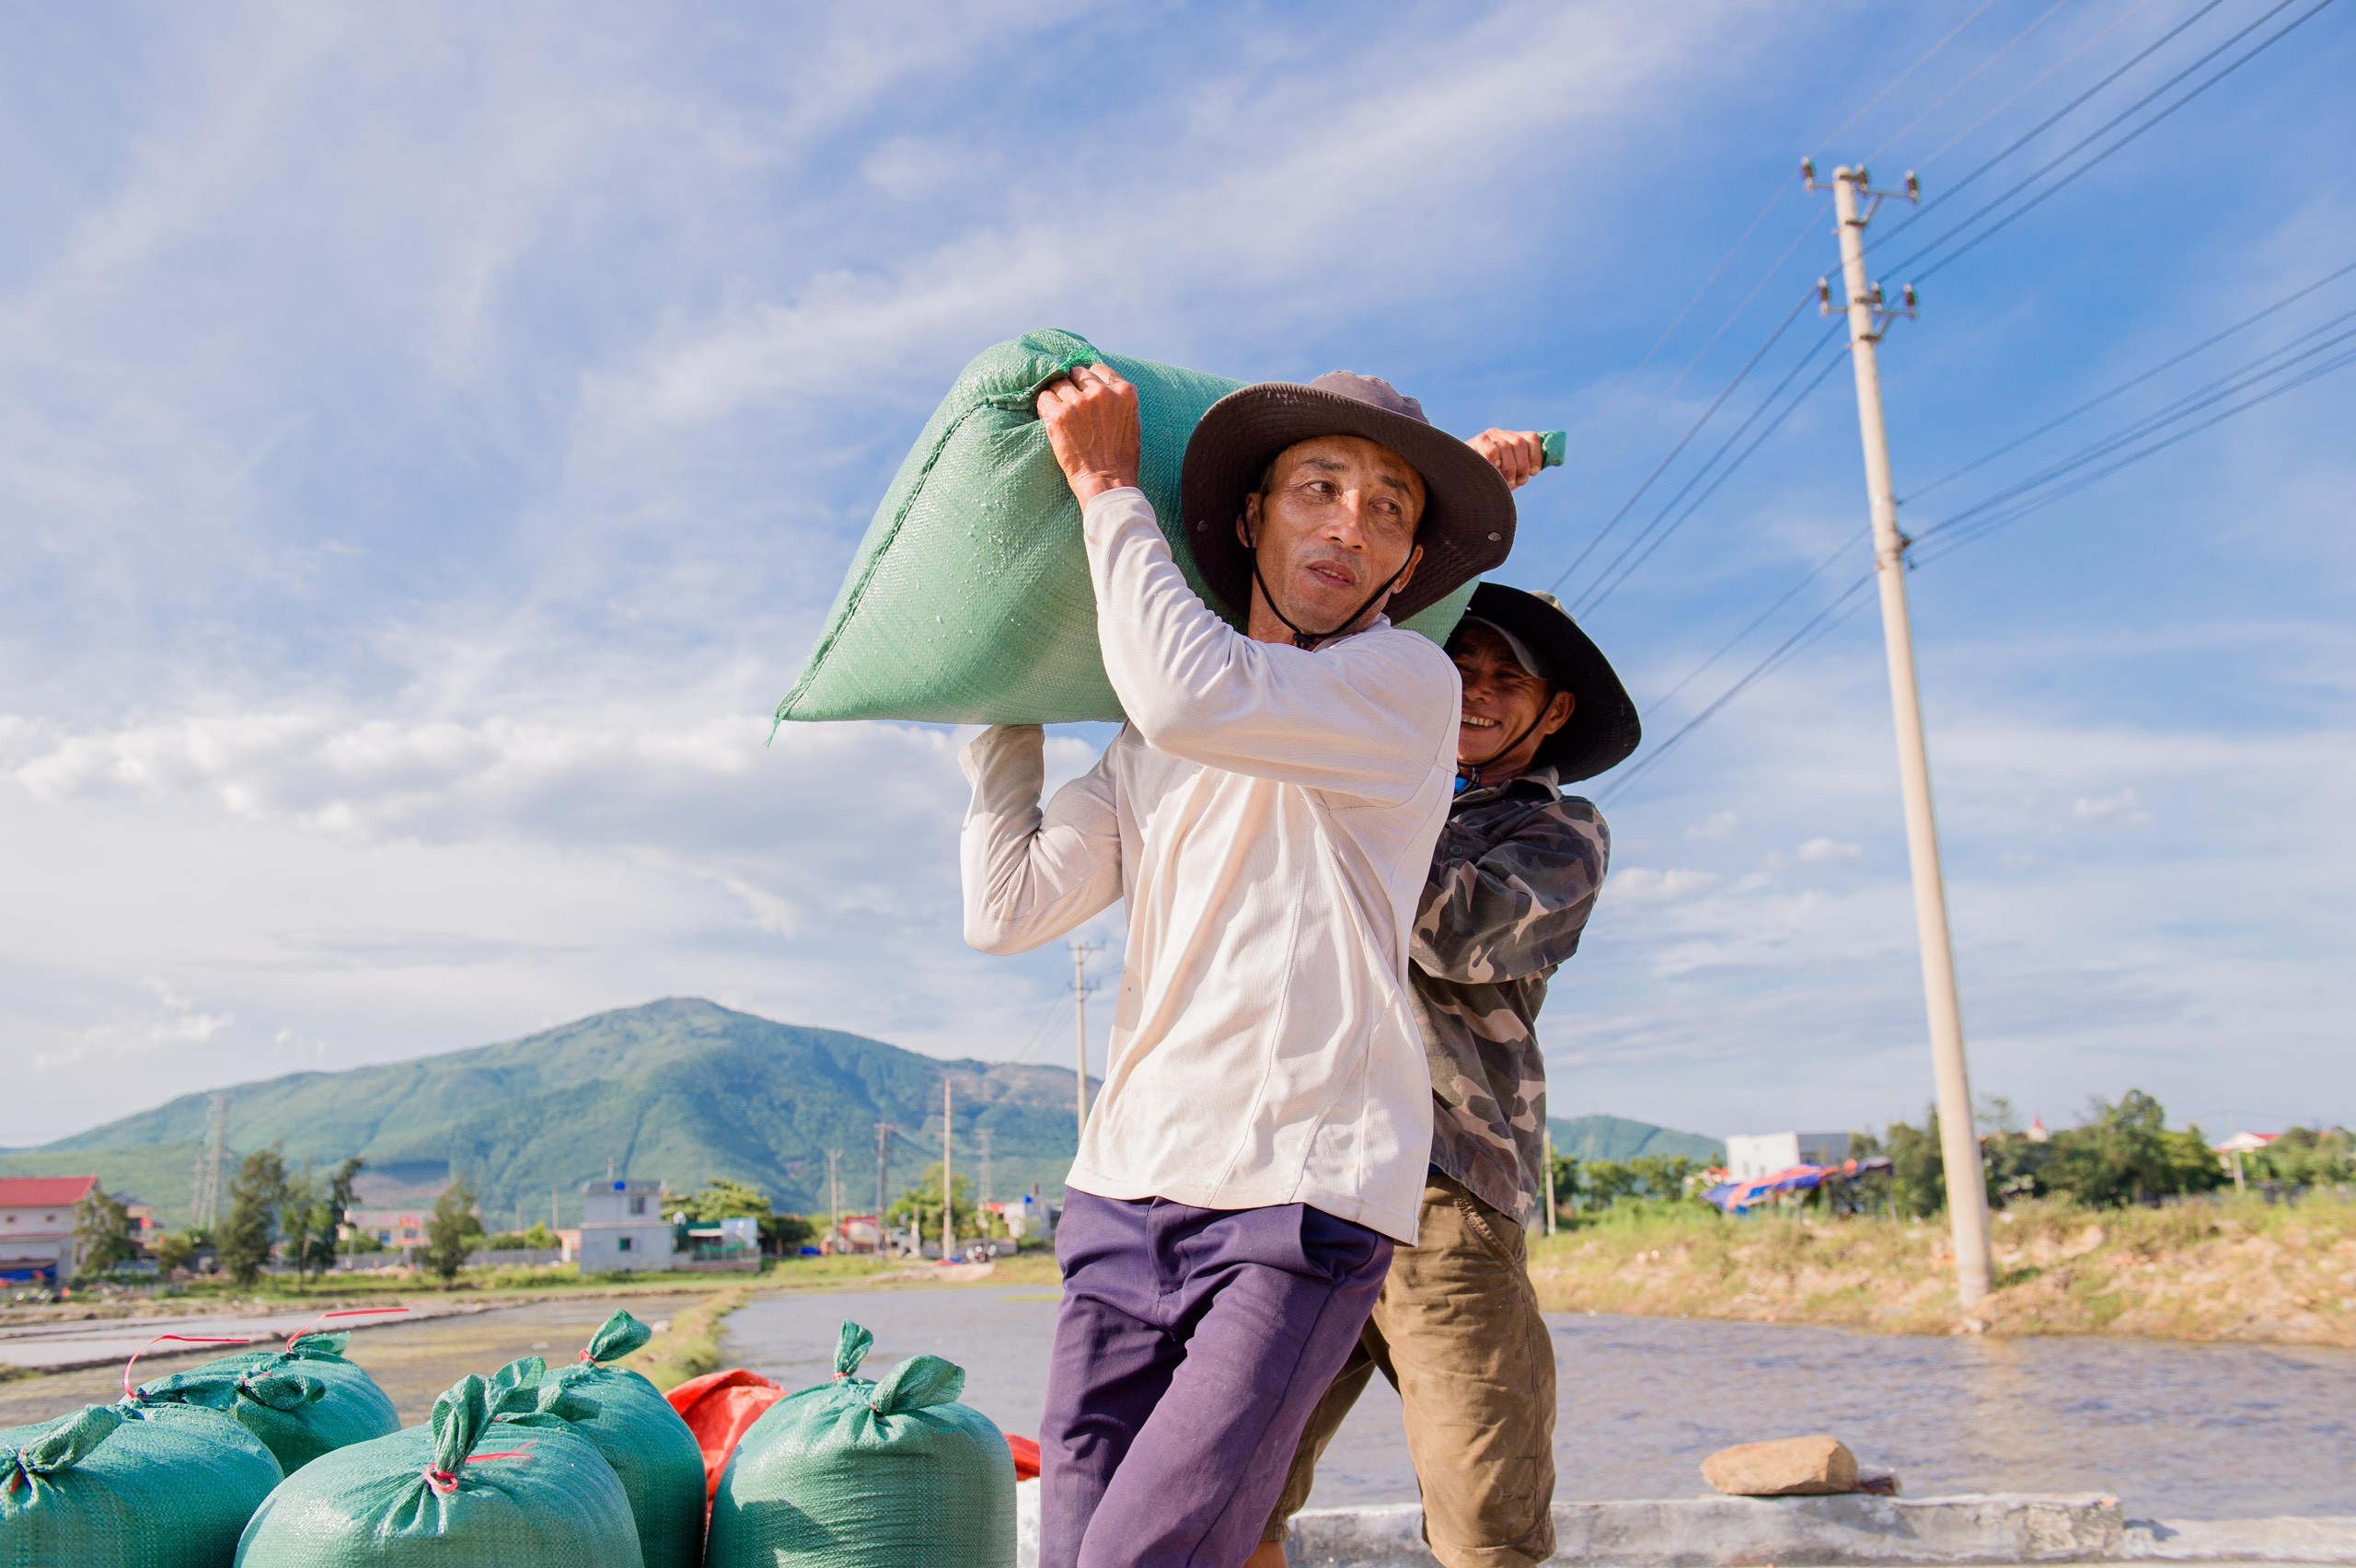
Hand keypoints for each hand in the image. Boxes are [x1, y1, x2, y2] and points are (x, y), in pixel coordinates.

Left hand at [1037, 363, 1141, 504]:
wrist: (1107, 482)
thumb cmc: (1121, 456)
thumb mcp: (1131, 420)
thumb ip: (1117, 399)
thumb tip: (1098, 384)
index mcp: (1124, 391)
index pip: (1098, 369)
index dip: (1089, 380)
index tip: (1084, 392)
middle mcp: (1102, 392)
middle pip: (1076, 372)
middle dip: (1073, 386)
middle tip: (1072, 406)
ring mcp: (1079, 403)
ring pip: (1058, 383)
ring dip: (1058, 396)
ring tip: (1063, 416)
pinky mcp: (1059, 415)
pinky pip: (1044, 398)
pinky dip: (1045, 407)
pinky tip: (1052, 420)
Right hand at [1468, 428, 1548, 489]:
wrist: (1465, 487)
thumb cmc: (1490, 484)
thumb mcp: (1509, 476)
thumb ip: (1523, 469)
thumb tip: (1536, 469)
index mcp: (1512, 439)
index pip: (1532, 438)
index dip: (1536, 456)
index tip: (1533, 473)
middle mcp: (1500, 434)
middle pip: (1520, 443)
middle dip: (1521, 466)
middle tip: (1516, 482)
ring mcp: (1488, 436)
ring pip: (1505, 446)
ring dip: (1508, 469)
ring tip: (1504, 483)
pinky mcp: (1477, 441)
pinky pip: (1491, 451)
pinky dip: (1494, 465)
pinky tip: (1490, 474)